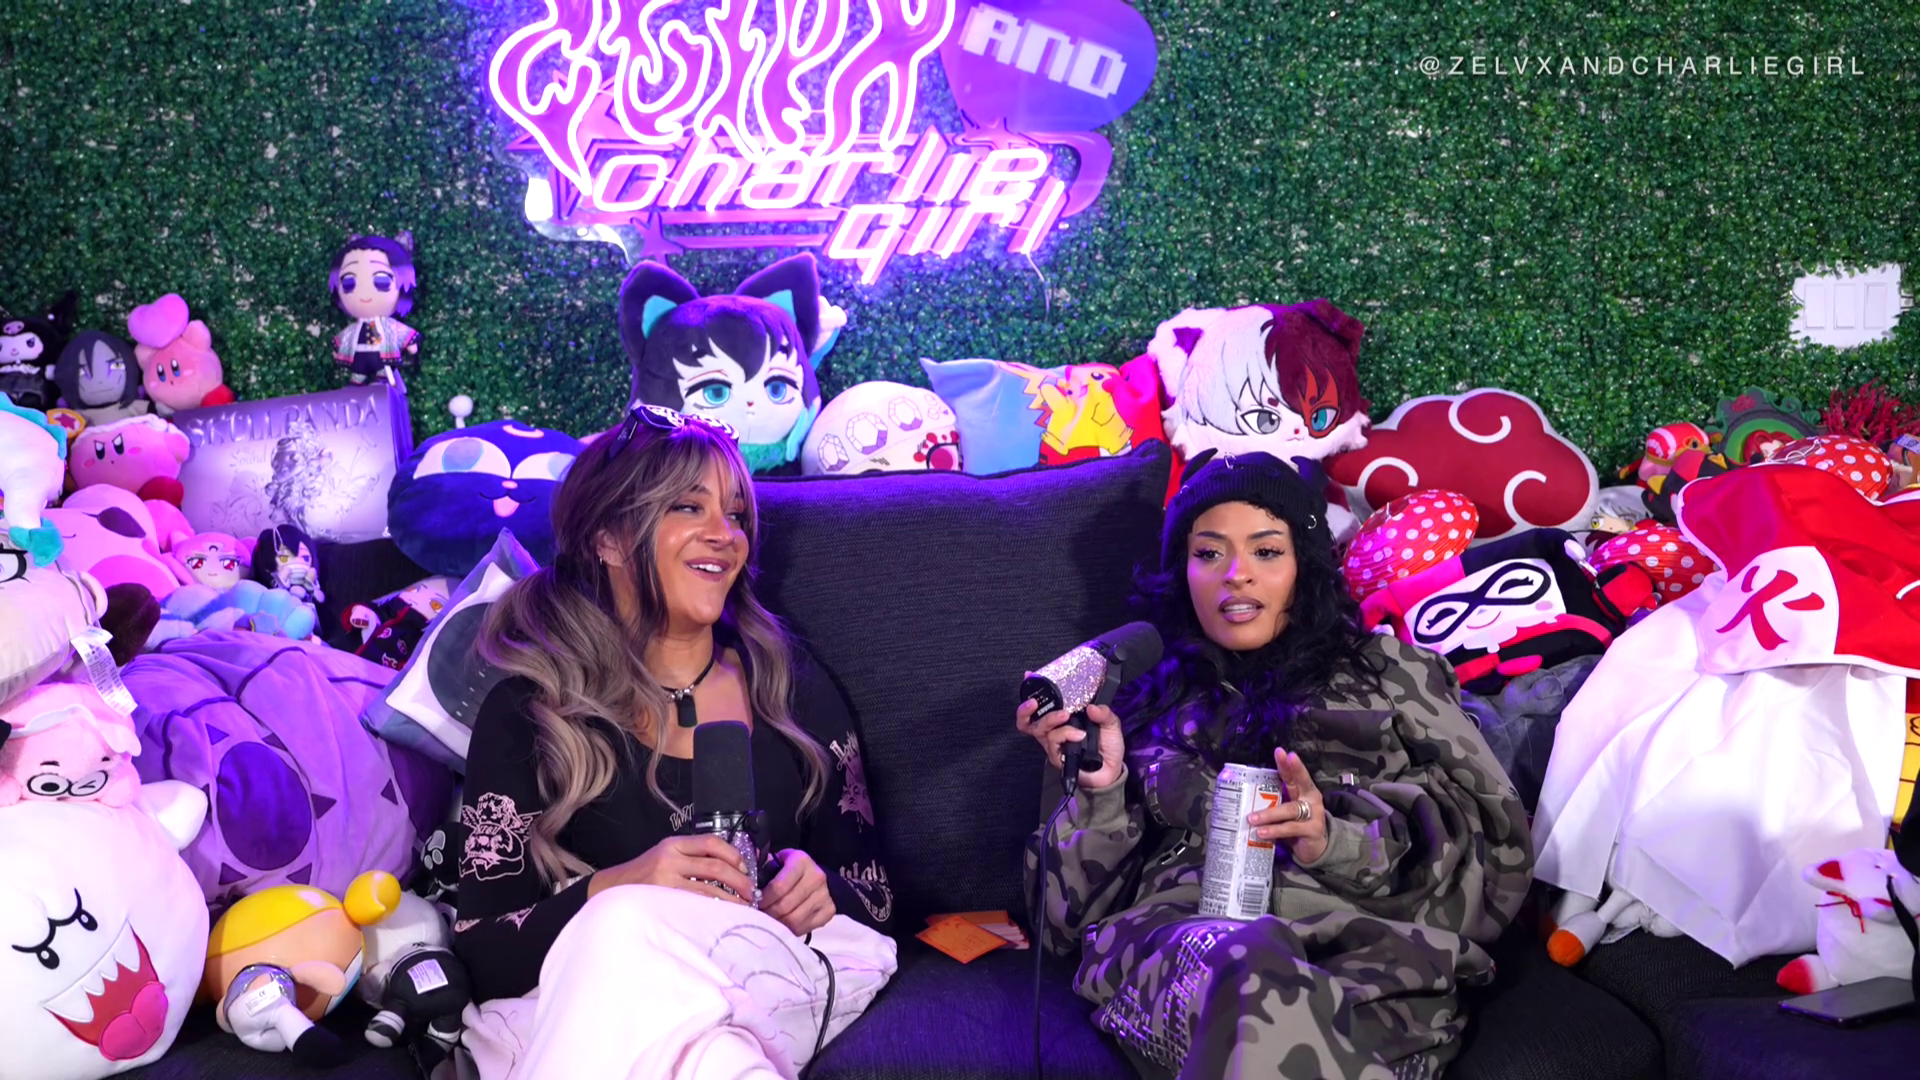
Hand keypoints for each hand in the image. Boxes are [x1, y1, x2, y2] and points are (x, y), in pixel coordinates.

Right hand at [588, 833, 754, 902]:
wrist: (609, 889)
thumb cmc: (640, 876)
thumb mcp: (663, 856)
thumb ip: (690, 858)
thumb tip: (728, 868)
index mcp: (673, 844)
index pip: (711, 842)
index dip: (733, 854)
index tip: (744, 867)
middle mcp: (670, 859)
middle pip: (715, 866)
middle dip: (738, 880)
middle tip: (750, 892)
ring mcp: (666, 881)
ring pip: (708, 889)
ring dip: (730, 899)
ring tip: (742, 907)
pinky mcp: (663, 900)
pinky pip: (695, 905)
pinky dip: (712, 910)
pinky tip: (721, 916)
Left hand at [761, 850, 834, 935]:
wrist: (816, 877)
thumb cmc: (789, 870)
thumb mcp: (777, 862)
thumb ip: (762, 868)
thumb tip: (741, 876)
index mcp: (801, 861)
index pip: (779, 886)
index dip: (763, 899)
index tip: (753, 904)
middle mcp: (816, 877)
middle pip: (786, 905)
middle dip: (768, 914)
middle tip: (756, 917)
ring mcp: (824, 896)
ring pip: (794, 920)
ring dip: (777, 925)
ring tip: (767, 923)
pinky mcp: (829, 911)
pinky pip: (804, 928)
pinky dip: (789, 931)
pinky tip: (781, 927)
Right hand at [1018, 700, 1125, 790]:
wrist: (1111, 771)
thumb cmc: (1107, 747)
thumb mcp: (1110, 724)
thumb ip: (1104, 713)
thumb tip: (1092, 707)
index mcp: (1064, 719)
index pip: (1044, 704)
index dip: (1033, 690)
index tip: (1029, 676)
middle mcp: (1054, 731)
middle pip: (1028, 720)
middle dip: (1025, 710)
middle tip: (1034, 702)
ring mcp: (1054, 744)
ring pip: (1040, 729)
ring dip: (1052, 719)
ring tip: (1066, 716)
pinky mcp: (1058, 757)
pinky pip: (1054, 742)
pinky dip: (1066, 734)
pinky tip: (1078, 735)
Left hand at [1247, 749, 1328, 864]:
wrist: (1316, 849)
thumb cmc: (1297, 826)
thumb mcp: (1286, 812)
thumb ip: (1273, 803)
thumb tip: (1246, 798)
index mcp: (1304, 791)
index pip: (1294, 775)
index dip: (1287, 764)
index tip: (1281, 751)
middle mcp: (1311, 799)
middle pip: (1300, 782)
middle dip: (1289, 769)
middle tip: (1279, 756)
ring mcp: (1314, 814)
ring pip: (1290, 809)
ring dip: (1269, 814)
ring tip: (1252, 818)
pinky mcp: (1312, 830)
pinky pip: (1290, 828)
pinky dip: (1275, 830)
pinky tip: (1262, 833)